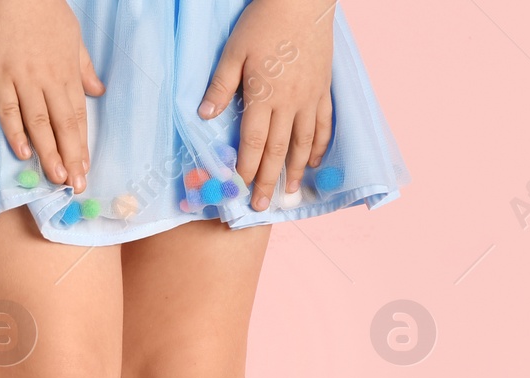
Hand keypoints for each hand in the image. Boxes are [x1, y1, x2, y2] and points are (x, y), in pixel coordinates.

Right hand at [0, 0, 103, 192]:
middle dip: (71, 157)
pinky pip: (8, 109)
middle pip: (62, 125)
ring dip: (49, 152)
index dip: (82, 145)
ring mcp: (22, 79)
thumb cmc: (44, 10)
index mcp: (66, 72)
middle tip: (75, 186)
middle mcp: (47, 80)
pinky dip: (15, 131)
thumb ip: (84, 67)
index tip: (85, 170)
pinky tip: (24, 152)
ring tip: (56, 178)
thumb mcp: (73, 36)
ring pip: (38, 122)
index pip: (77, 116)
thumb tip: (98, 91)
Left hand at [199, 0, 334, 210]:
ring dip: (296, 170)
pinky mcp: (323, 88)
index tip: (242, 189)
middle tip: (263, 205)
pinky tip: (314, 161)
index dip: (248, 168)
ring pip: (304, 142)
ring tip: (291, 192)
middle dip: (269, 180)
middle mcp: (290, 102)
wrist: (303, 1)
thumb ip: (221, 86)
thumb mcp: (234, 52)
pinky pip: (325, 123)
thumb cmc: (263, 24)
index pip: (254, 142)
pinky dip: (320, 145)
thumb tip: (205, 115)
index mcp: (264, 96)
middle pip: (278, 150)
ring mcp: (310, 97)